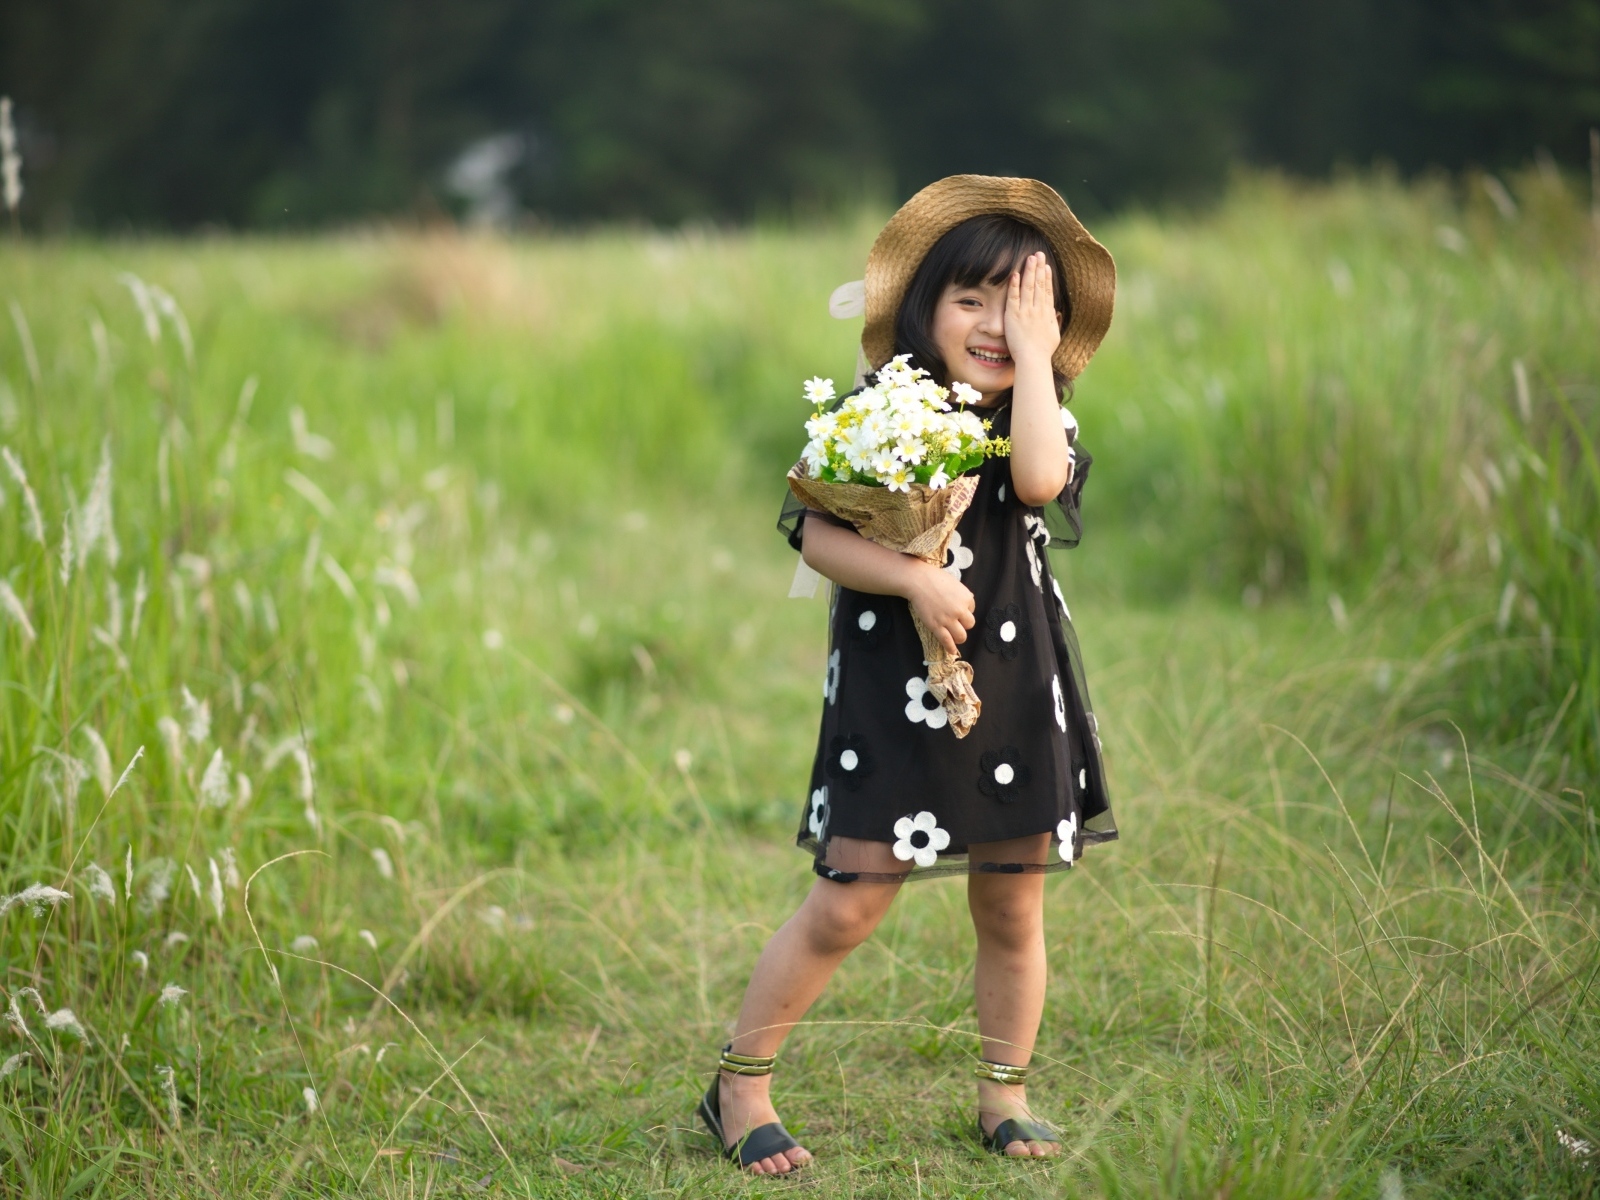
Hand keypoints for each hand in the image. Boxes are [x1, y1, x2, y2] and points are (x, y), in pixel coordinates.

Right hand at [903, 560, 975, 655]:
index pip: (972, 609)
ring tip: (955, 636)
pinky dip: (950, 648)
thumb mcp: (954, 583)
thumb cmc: (934, 578)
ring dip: (959, 637)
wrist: (918, 581)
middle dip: (964, 623)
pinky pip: (947, 641)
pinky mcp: (936, 627)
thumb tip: (965, 603)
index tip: (956, 608)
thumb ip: (961, 594)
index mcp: (966, 597)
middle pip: (970, 624)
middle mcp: (960, 610)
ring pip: (961, 636)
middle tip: (956, 621)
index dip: (965, 609)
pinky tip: (952, 651)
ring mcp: (948, 620)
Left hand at [1006, 251, 1061, 369]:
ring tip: (1030, 258)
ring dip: (1029, 271)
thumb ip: (1053, 321)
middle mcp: (1038, 310)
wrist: (1034, 359)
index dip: (1047, 278)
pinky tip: (1015, 274)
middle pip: (1039, 285)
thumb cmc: (1043, 352)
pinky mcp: (1014, 316)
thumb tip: (1055, 312)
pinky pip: (1013, 297)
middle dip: (1039, 269)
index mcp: (1047, 314)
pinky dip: (1015, 285)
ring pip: (1028, 287)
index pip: (1047, 292)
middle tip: (1039, 254)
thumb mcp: (1054, 335)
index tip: (1047, 267)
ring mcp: (1026, 312)